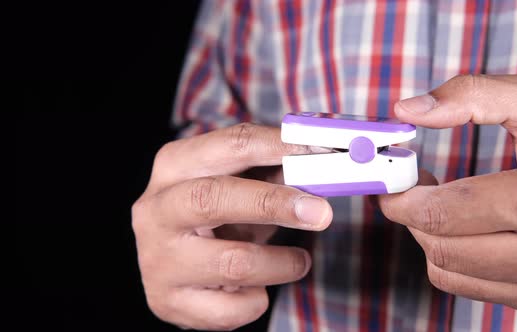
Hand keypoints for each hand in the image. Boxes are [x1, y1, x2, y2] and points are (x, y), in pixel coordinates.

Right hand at [132, 124, 332, 329]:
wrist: (168, 268)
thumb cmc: (212, 218)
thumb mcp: (238, 186)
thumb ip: (274, 171)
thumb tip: (321, 162)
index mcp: (175, 166)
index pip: (232, 145)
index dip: (281, 147)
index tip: (322, 153)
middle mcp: (157, 211)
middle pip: (213, 198)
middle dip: (273, 204)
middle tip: (321, 212)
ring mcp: (158, 260)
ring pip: (233, 263)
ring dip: (281, 263)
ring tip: (300, 261)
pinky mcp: (170, 303)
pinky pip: (231, 310)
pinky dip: (257, 299)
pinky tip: (255, 289)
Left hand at [379, 75, 516, 318]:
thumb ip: (471, 95)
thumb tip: (406, 111)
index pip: (443, 214)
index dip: (403, 197)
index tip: (393, 182)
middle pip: (441, 247)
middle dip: (414, 216)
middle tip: (415, 190)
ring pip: (448, 272)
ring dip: (431, 238)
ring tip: (446, 206)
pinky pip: (470, 288)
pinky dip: (455, 259)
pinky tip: (470, 231)